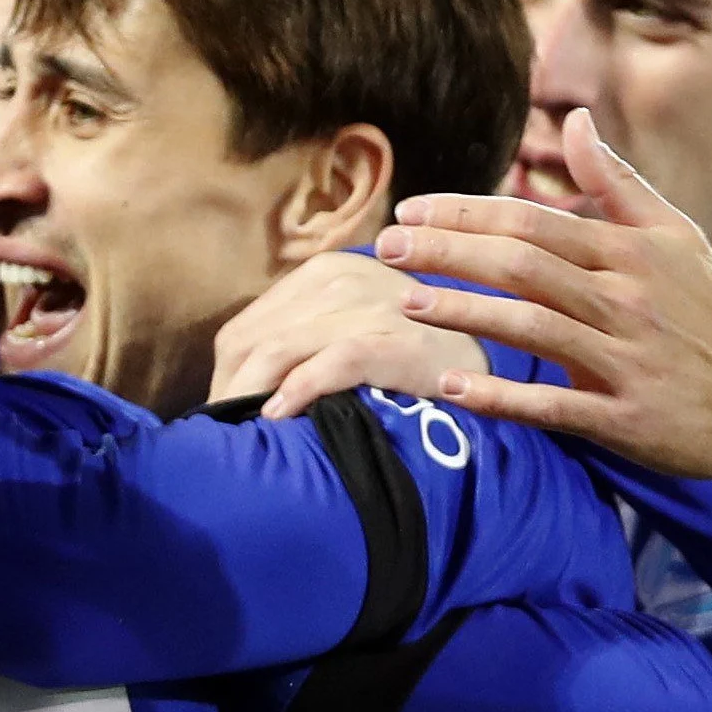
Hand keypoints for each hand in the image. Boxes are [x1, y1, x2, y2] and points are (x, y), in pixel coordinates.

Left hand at [208, 251, 489, 419]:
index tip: (221, 419)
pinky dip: (297, 392)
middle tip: (222, 440)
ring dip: (252, 395)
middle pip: (256, 339)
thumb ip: (306, 340)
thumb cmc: (413, 363)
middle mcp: (344, 276)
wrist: (490, 371)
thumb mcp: (354, 332)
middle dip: (232, 391)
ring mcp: (371, 304)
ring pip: (282, 349)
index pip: (250, 326)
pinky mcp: (394, 338)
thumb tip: (240, 384)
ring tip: (241, 437)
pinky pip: (330, 364)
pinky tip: (279, 418)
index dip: (227, 375)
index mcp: (327, 271)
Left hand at [376, 110, 711, 480]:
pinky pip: (552, 404)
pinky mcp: (626, 419)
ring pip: (529, 327)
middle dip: (446, 252)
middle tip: (385, 248)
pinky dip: (499, 395)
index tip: (411, 211)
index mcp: (631, 251)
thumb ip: (617, 184)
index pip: (532, 220)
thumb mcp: (677, 238)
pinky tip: (448, 385)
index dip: (466, 213)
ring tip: (405, 304)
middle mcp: (625, 299)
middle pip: (520, 264)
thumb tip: (574, 121)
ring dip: (462, 312)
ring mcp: (626, 361)